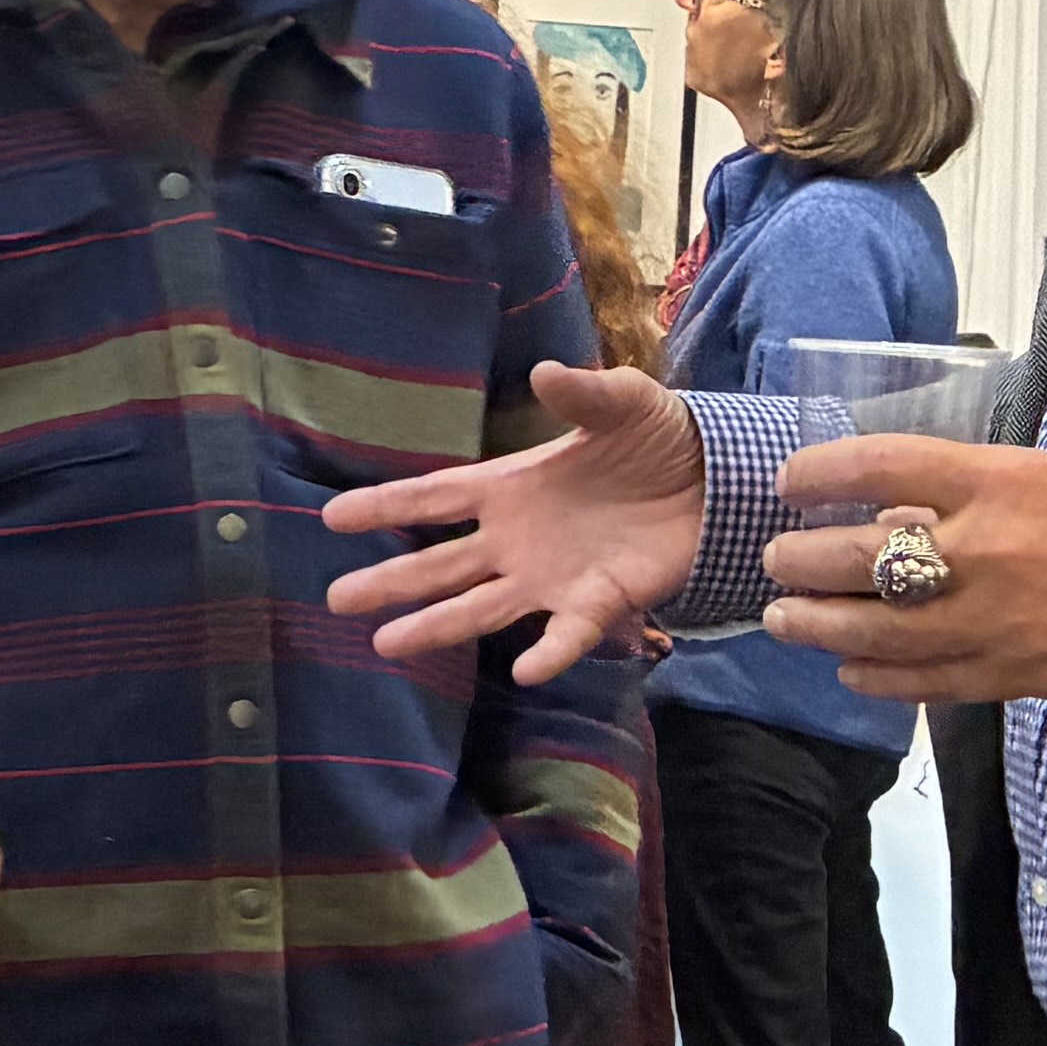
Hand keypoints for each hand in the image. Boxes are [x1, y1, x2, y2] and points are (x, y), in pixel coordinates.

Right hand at [322, 362, 702, 687]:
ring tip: (386, 645)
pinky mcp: (597, 601)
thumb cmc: (657, 438)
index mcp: (510, 488)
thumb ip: (584, 393)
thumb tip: (545, 373)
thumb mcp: (625, 403)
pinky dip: (549, 651)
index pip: (434, 500)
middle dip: (389, 582)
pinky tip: (524, 672)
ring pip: (480, 607)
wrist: (716, 480)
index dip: (384, 506)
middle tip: (335, 600)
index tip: (330, 519)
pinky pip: (566, 633)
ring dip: (436, 625)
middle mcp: (516, 540)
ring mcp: (551, 576)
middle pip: (440, 565)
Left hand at [760, 433, 1046, 707]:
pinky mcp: (1006, 676)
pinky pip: (919, 682)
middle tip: (776, 560)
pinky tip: (848, 669)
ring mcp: (991, 621)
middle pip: (860, 558)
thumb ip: (968, 492)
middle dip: (803, 561)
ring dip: (818, 626)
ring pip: (875, 631)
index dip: (821, 472)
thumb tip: (893, 507)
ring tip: (785, 618)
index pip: (881, 466)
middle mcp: (985, 552)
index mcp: (999, 483)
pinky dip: (874, 677)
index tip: (789, 480)